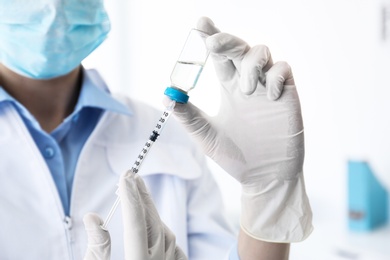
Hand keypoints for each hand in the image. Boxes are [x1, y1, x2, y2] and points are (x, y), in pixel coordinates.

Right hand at [83, 172, 186, 259]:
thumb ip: (97, 246)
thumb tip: (92, 216)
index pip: (135, 224)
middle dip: (142, 198)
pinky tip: (156, 226)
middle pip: (153, 225)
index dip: (130, 198)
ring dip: (153, 216)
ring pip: (167, 236)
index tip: (125, 177)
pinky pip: (176, 250)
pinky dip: (165, 236)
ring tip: (140, 198)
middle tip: (133, 177)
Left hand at [168, 17, 312, 241]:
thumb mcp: (206, 135)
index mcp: (228, 88)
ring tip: (246, 89)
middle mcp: (248, 83)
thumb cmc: (235, 157)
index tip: (200, 25)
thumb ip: (188, 115)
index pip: (219, 56)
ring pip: (262, 52)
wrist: (262, 177)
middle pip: (239, 47)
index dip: (211, 37)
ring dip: (251, 64)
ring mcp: (268, 87)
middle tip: (213, 44)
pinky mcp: (287, 96)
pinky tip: (269, 94)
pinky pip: (284, 70)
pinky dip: (275, 75)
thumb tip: (167, 96)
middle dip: (227, 40)